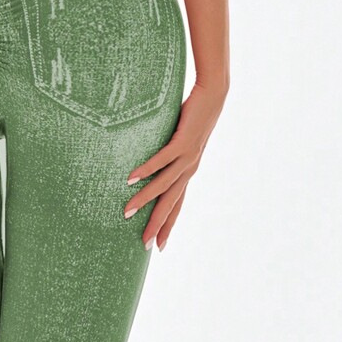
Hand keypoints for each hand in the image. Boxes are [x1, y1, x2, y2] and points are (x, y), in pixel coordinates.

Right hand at [124, 78, 227, 251]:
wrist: (214, 95)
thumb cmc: (194, 115)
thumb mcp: (180, 141)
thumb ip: (167, 155)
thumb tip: (149, 164)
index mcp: (188, 172)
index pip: (176, 205)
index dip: (168, 225)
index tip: (158, 246)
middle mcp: (189, 169)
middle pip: (170, 203)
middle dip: (157, 224)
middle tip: (144, 243)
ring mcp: (188, 157)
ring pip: (164, 185)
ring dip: (145, 199)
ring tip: (127, 212)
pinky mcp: (184, 142)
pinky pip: (162, 160)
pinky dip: (147, 171)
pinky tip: (132, 180)